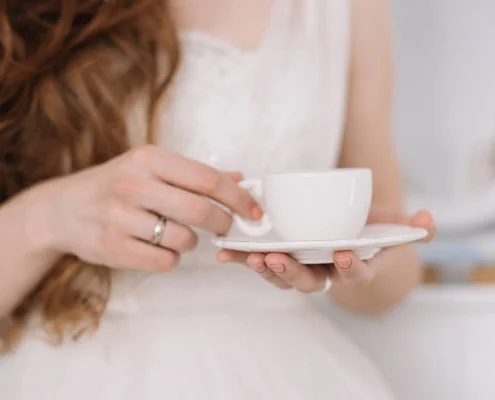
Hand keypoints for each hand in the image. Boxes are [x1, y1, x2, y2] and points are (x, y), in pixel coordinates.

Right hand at [42, 145, 260, 272]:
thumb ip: (195, 175)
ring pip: (183, 239)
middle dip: (223, 223)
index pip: (208, 179)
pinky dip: (171, 257)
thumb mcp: (150, 167)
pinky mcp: (112, 247)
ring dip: (192, 242)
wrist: (61, 209)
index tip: (255, 211)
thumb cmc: (116, 185)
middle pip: (200, 211)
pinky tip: (160, 247)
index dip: (239, 198)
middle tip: (226, 227)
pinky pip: (164, 261)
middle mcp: (133, 184)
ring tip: (178, 233)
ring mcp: (120, 217)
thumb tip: (239, 179)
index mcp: (148, 159)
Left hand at [217, 209, 435, 292]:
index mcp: (353, 267)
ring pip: (282, 278)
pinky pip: (260, 264)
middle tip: (280, 259)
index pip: (355, 275)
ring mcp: (301, 268)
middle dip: (294, 274)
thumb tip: (429, 221)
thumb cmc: (368, 232)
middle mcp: (325, 273)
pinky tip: (225, 254)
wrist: (345, 235)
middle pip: (309, 282)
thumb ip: (412, 226)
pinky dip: (242, 260)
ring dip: (265, 270)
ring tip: (254, 257)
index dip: (350, 268)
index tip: (344, 254)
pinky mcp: (279, 258)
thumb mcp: (390, 226)